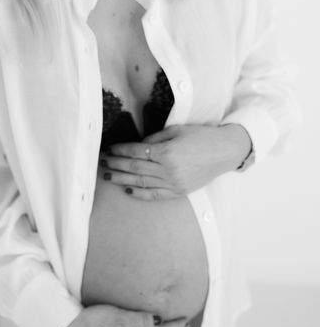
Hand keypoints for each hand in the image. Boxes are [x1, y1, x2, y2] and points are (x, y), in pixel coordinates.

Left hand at [100, 123, 251, 199]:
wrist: (224, 152)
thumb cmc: (201, 137)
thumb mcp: (176, 130)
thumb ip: (155, 138)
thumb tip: (138, 145)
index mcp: (167, 152)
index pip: (136, 151)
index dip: (120, 150)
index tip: (109, 149)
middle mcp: (168, 170)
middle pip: (135, 168)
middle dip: (116, 165)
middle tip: (102, 163)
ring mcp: (173, 183)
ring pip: (141, 182)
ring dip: (122, 180)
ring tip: (108, 177)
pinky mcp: (179, 192)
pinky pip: (155, 195)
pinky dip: (140, 194)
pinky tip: (128, 191)